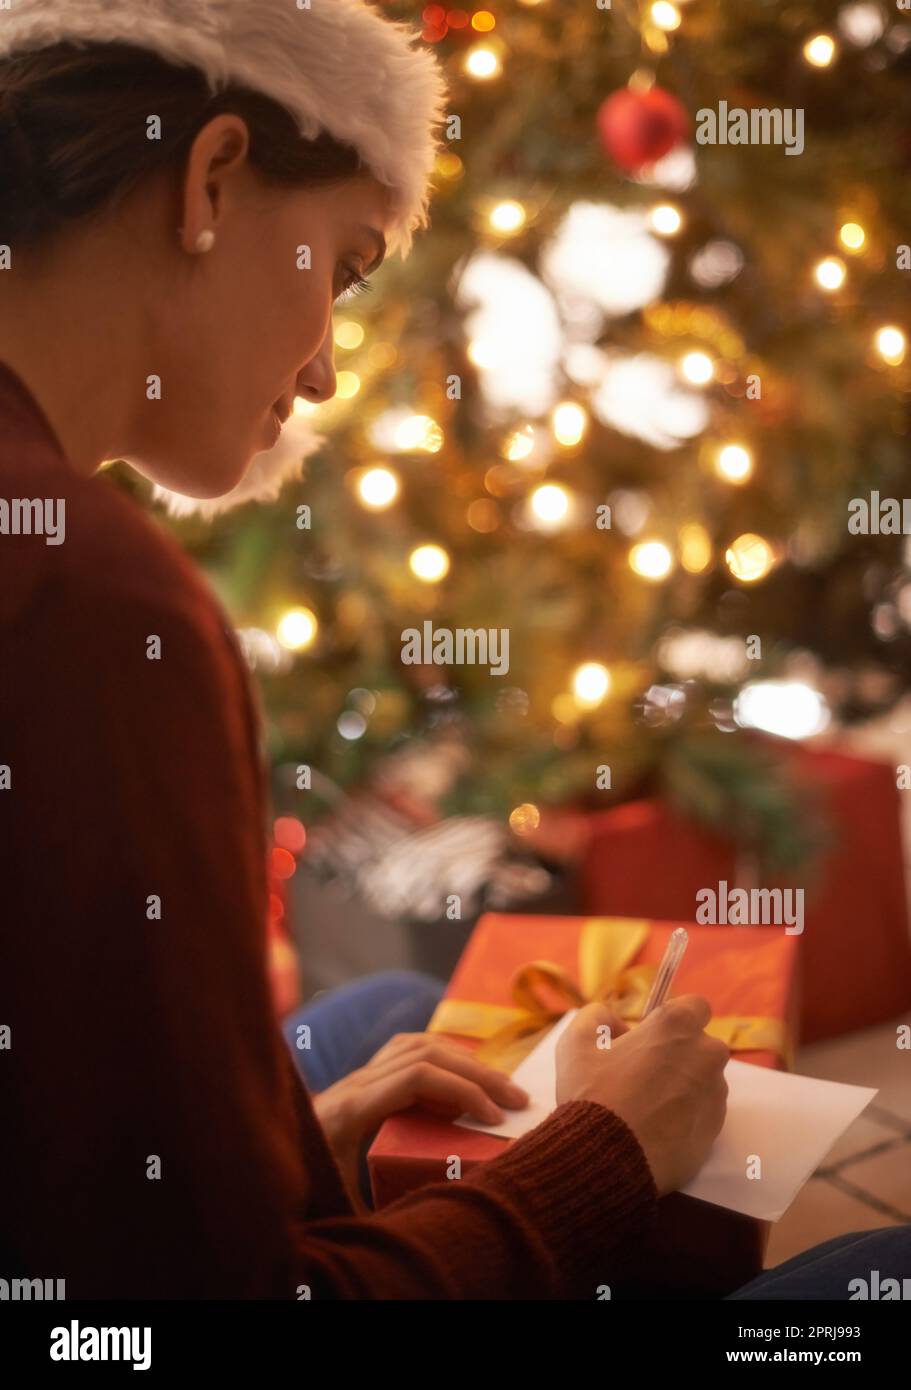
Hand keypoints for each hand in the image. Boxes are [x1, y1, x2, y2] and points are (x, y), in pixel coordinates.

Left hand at [312, 1032, 529, 1210]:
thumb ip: (389, 1215)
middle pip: (425, 1053)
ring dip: (464, 1060)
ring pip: (418, 1044)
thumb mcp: (346, 1212)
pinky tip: (465, 1075)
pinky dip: (443, 1057)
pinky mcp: (362, 1080)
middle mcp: (353, 1083)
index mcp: (349, 1110)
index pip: (416, 1077)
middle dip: (478, 1074)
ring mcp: (356, 1077)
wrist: (265, 1177)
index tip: (495, 1121)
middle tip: (518, 1100)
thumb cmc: (305, 1198)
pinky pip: (408, 1050)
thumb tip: (444, 1216)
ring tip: (500, 1085)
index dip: (462, 1092)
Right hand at [555, 995, 728, 1195]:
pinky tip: (654, 1128)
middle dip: (678, 1053)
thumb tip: (617, 1023)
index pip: (695, 1006)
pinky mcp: (715, 1131)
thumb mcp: (576, 1041)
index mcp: (677, 1027)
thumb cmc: (592, 1094)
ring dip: (683, 1085)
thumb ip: (598, 1016)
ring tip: (645, 1106)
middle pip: (701, 1046)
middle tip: (641, 1073)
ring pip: (704, 1080)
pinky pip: (703, 1113)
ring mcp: (715, 1096)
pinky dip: (685, 1116)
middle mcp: (706, 1056)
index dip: (672, 1018)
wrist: (606, 1161)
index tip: (651, 1035)